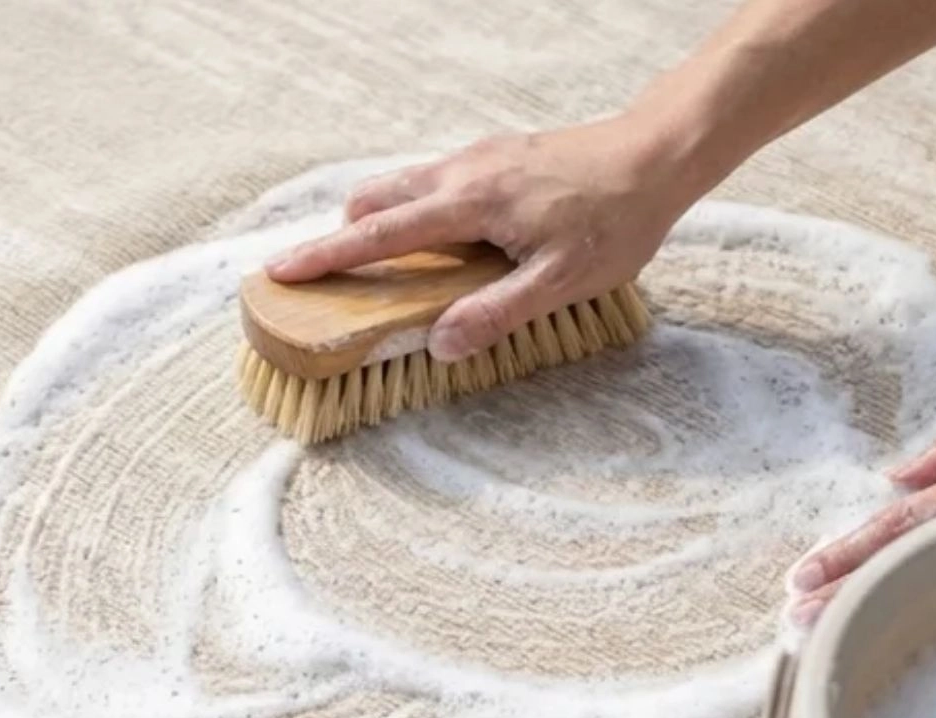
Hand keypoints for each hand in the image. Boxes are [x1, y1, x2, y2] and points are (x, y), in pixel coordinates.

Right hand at [262, 119, 689, 361]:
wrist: (655, 156)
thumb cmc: (615, 219)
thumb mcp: (561, 281)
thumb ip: (496, 313)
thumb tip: (440, 344)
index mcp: (471, 204)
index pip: (381, 234)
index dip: (328, 257)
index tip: (281, 272)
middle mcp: (463, 172)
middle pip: (377, 200)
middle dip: (342, 237)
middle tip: (324, 276)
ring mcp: (478, 158)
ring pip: (404, 185)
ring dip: (379, 220)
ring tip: (378, 263)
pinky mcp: (496, 155)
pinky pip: (434, 180)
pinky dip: (414, 207)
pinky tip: (440, 238)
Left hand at [787, 405, 935, 624]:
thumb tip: (897, 478)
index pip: (900, 526)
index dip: (849, 553)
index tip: (804, 580)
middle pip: (905, 567)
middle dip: (849, 596)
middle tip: (798, 627)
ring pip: (935, 591)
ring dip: (883, 612)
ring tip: (832, 639)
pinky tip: (907, 642)